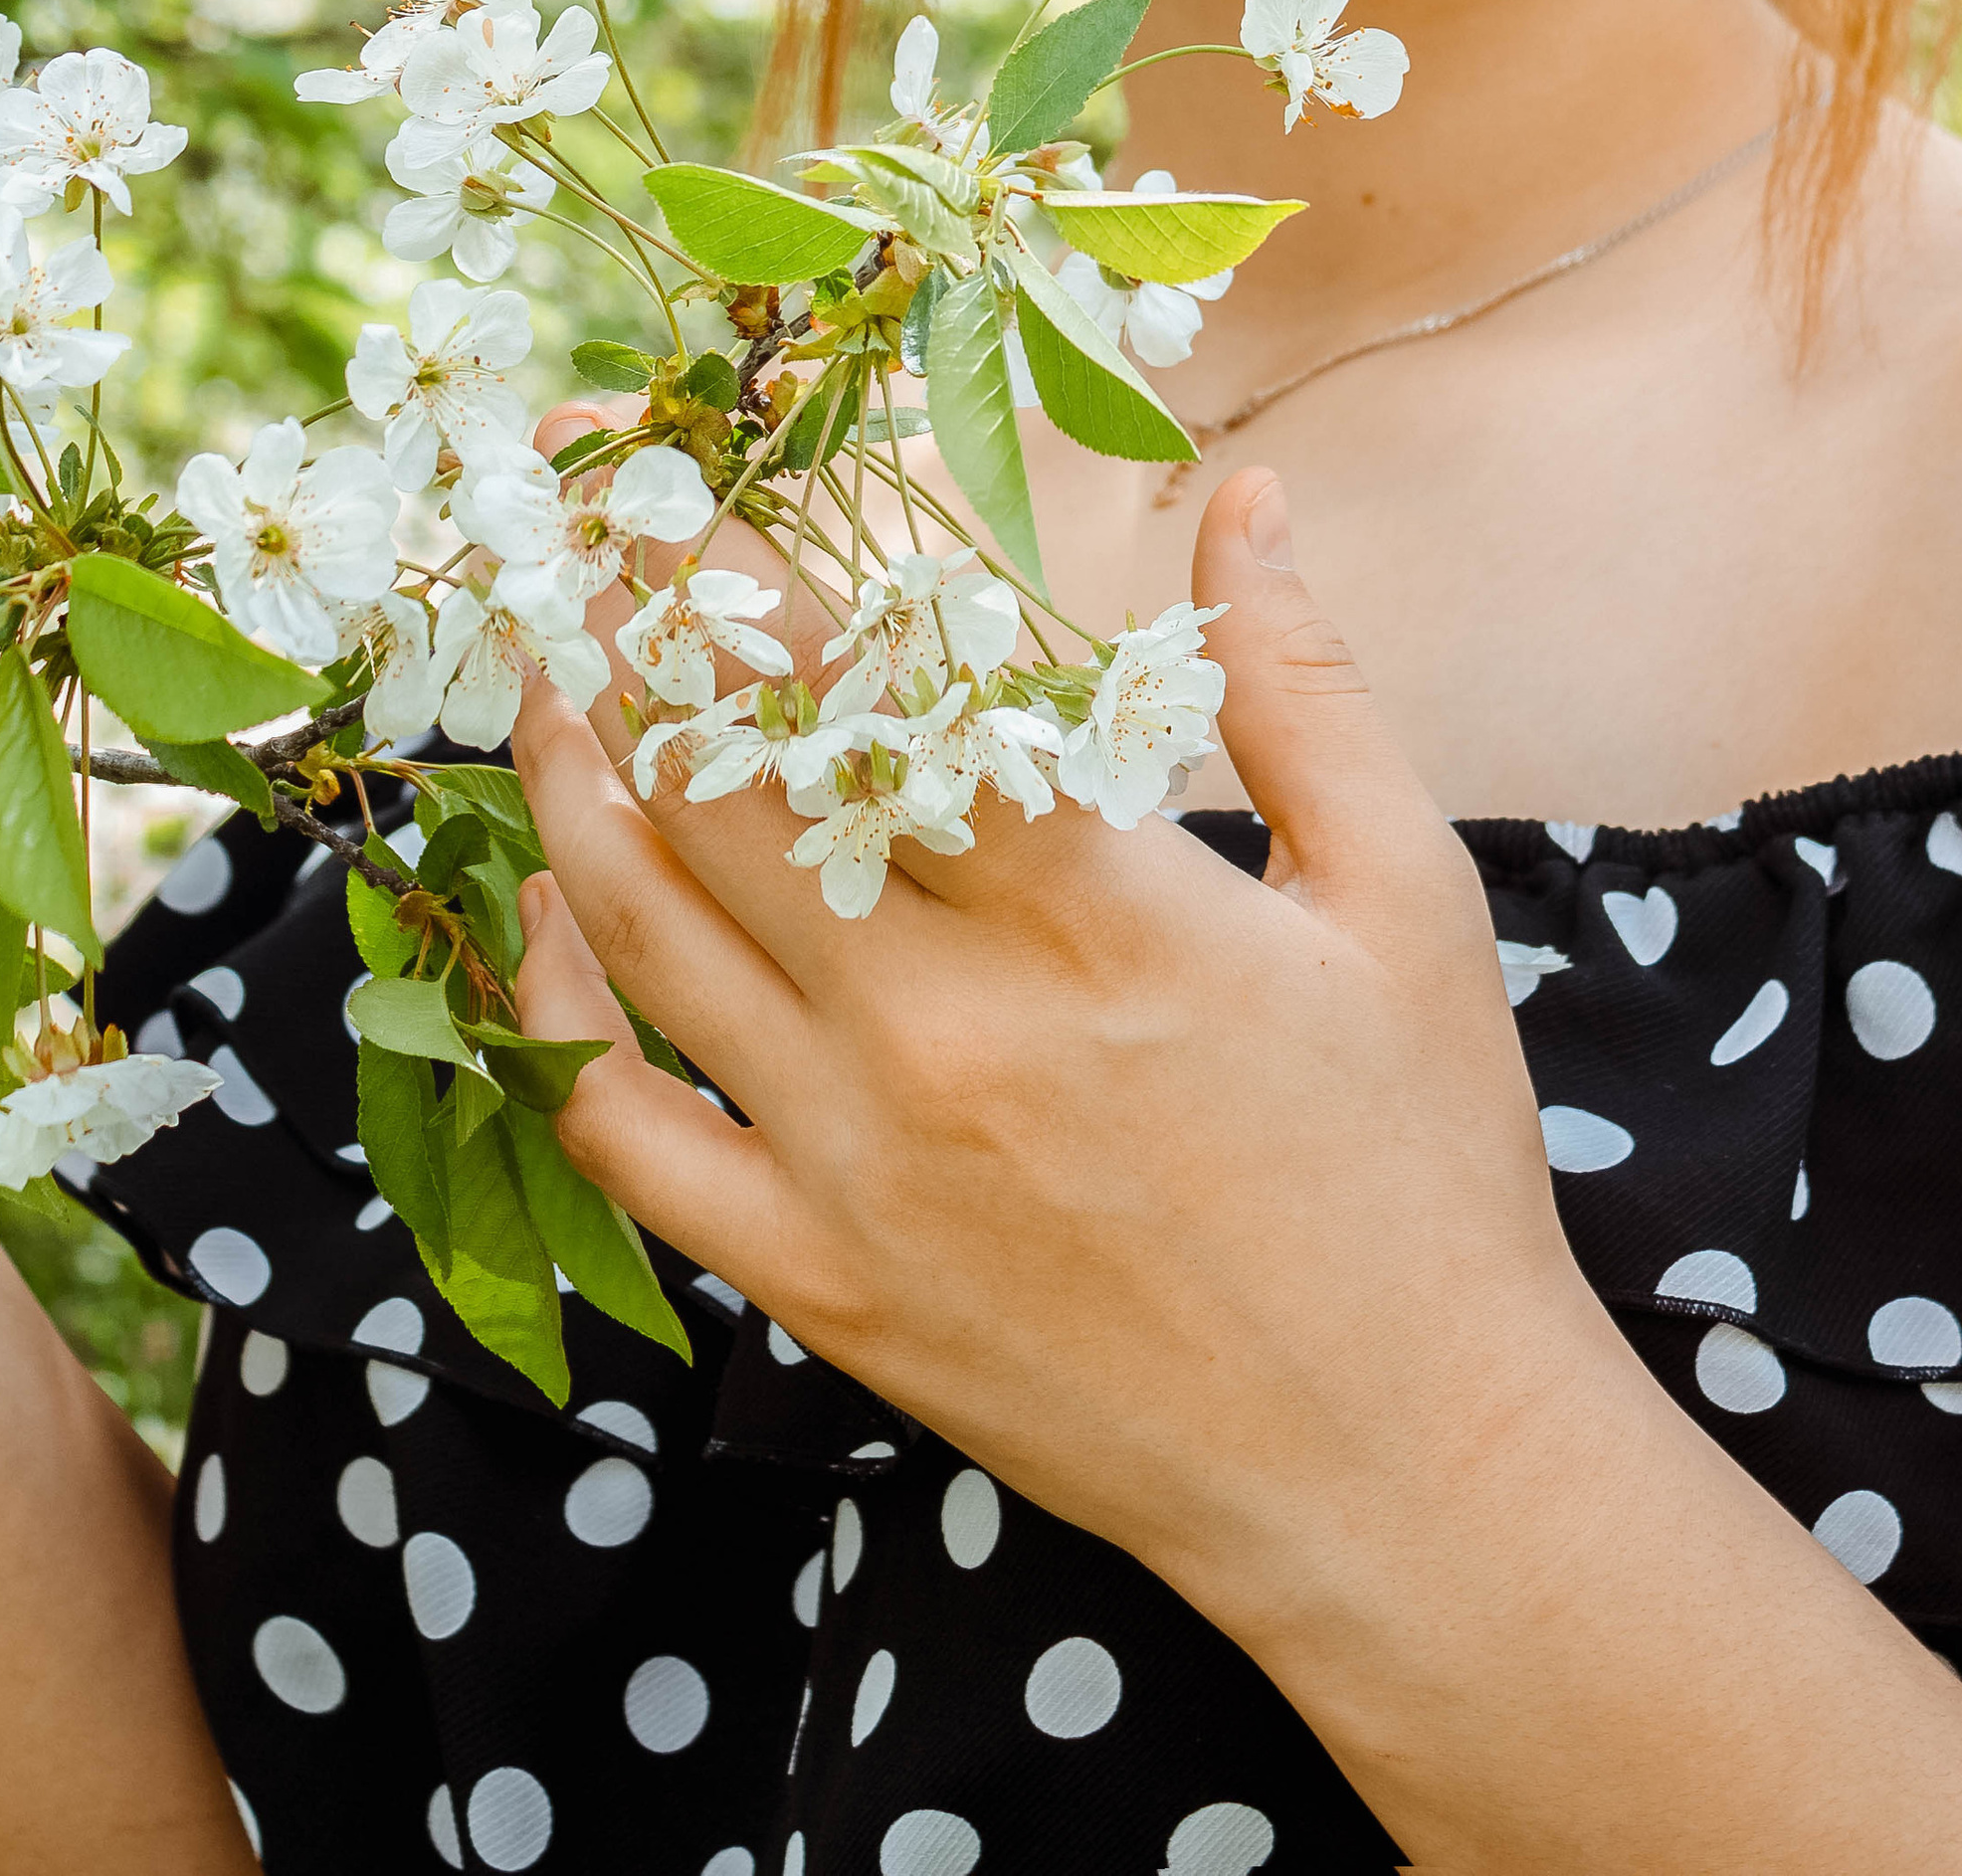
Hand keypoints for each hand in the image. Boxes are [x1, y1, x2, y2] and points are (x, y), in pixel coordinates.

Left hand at [510, 464, 1608, 1635]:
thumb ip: (1297, 683)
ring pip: (645, 930)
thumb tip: (1249, 497)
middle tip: (586, 543)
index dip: (759, 573)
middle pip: (723, 783)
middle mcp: (945, 1025)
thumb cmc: (1420, 1168)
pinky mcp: (819, 1283)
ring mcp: (860, 1162)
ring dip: (570, 783)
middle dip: (636, 639)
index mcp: (1093, 909)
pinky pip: (623, 1137)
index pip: (870, 689)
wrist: (1402, 1473)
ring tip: (546, 675)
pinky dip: (551, 1018)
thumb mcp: (1401, 894)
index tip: (692, 488)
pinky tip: (541, 923)